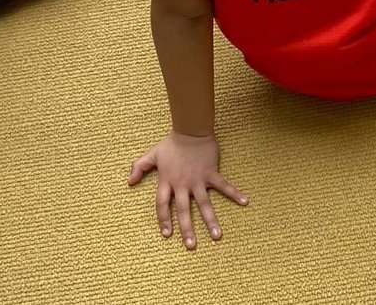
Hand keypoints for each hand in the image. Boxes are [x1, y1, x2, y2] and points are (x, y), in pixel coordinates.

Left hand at [128, 131, 247, 249]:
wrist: (190, 130)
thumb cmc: (172, 143)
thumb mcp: (153, 154)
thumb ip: (139, 166)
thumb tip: (129, 181)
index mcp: (167, 181)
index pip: (162, 205)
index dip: (163, 219)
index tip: (166, 234)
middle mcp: (182, 184)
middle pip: (183, 210)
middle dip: (187, 229)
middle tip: (191, 246)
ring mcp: (198, 180)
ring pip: (204, 204)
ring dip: (211, 220)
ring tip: (217, 236)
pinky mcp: (211, 173)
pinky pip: (224, 186)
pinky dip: (234, 193)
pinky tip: (245, 202)